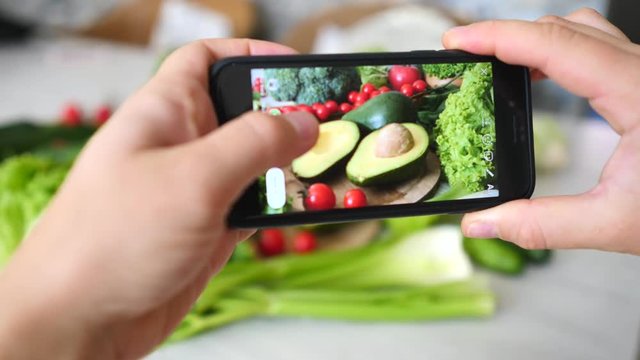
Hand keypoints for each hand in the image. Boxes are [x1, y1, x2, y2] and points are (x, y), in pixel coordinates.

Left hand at [0, 39, 317, 358]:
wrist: (79, 320)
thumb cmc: (114, 239)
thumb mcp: (193, 177)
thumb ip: (253, 144)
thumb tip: (302, 121)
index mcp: (165, 113)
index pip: (206, 60)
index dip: (250, 55)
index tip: (296, 68)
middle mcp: (181, 146)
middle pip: (240, 114)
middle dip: (282, 115)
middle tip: (326, 123)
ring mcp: (195, 190)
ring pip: (252, 164)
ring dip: (287, 165)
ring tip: (325, 166)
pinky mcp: (206, 230)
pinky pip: (252, 206)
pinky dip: (278, 204)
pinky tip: (302, 207)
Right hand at [444, 8, 639, 254]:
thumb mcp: (617, 224)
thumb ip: (542, 225)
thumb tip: (480, 224)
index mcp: (636, 93)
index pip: (555, 44)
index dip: (499, 37)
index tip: (457, 43)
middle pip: (564, 27)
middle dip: (506, 34)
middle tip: (464, 54)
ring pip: (583, 31)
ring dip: (532, 38)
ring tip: (494, 60)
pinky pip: (595, 47)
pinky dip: (555, 50)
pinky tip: (538, 74)